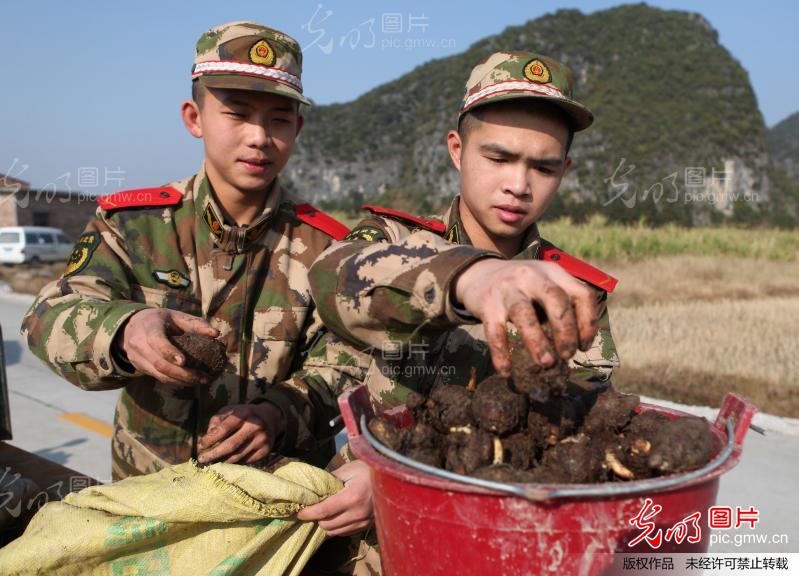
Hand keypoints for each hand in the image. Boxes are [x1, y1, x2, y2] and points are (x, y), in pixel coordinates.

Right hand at [119, 308, 218, 385]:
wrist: (132, 326)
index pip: (156, 342)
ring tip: (201, 381)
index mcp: (149, 327)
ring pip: (159, 374)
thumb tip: (216, 334)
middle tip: (203, 378)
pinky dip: (175, 381)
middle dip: (183, 374)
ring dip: (181, 381)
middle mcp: (139, 343)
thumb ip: (195, 324)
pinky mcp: (139, 367)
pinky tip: (190, 382)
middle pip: (160, 364)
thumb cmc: (161, 319)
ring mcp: (137, 357)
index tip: (184, 362)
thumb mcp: (176, 316)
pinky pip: (158, 377)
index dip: (169, 353)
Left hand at [197, 403, 283, 464]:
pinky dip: (234, 463)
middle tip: (202, 459)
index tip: (201, 445)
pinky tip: (226, 462)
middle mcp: (255, 426)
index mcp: (244, 414)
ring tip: (211, 462)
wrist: (270, 418)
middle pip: (230, 446)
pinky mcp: (266, 450)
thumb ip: (216, 421)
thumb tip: (207, 438)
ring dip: (222, 461)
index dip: (210, 439)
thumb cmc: (243, 415)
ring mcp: (262, 439)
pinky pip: (245, 461)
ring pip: (237, 456)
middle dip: (213, 454)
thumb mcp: (230, 411)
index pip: (224, 429)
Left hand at [296, 460, 372, 536]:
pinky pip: (345, 532)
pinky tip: (336, 516)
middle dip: (316, 518)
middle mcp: (358, 513)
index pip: (323, 511)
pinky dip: (337, 527)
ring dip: (326, 524)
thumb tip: (312, 489)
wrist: (391, 477)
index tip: (299, 512)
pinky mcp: (367, 526)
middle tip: (312, 509)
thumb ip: (329, 480)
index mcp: (352, 497)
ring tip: (323, 513)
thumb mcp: (348, 469)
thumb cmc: (367, 470)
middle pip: (327, 525)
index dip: (308, 513)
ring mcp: (363, 521)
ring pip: (335, 532)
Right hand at [454, 259, 599, 376]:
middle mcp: (532, 276)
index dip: (587, 323)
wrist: (478, 274)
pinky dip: (501, 353)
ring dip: (537, 341)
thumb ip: (563, 304)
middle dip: (566, 330)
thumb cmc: (522, 288)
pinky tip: (506, 371)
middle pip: (556, 299)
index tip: (584, 347)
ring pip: (524, 314)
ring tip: (546, 363)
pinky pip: (495, 331)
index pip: (581, 293)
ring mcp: (507, 288)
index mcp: (553, 272)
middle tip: (568, 355)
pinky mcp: (487, 304)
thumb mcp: (546, 284)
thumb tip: (579, 344)